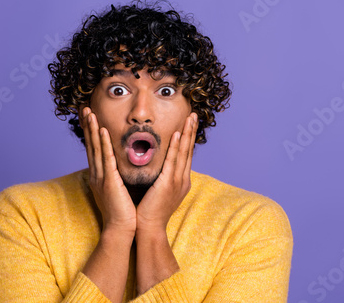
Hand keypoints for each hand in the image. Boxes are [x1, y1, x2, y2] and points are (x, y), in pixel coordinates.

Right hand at [82, 107, 136, 235]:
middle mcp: (97, 174)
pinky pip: (106, 159)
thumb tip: (117, 168)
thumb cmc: (122, 211)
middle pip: (90, 145)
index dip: (90, 132)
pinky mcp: (109, 181)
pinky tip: (102, 131)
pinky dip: (103, 144)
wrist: (121, 229)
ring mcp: (101, 177)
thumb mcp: (117, 189)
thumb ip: (115, 177)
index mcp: (99, 175)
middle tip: (84, 108)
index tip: (89, 117)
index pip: (93, 149)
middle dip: (87, 125)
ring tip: (90, 112)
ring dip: (92, 129)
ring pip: (95, 148)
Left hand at [136, 112, 197, 233]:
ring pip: (184, 152)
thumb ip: (161, 178)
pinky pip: (173, 161)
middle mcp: (182, 179)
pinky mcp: (168, 184)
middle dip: (191, 131)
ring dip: (187, 133)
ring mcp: (177, 181)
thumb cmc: (149, 211)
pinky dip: (176, 147)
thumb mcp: (159, 191)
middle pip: (189, 150)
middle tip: (194, 114)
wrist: (149, 228)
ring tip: (190, 118)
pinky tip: (177, 134)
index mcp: (180, 181)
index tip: (189, 123)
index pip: (185, 155)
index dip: (188, 138)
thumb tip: (157, 167)